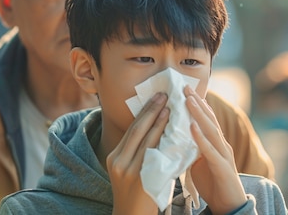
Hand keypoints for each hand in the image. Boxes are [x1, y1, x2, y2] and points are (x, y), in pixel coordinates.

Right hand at [107, 92, 169, 214]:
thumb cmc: (137, 192)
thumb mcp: (129, 168)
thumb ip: (138, 150)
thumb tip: (155, 125)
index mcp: (114, 156)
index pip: (131, 129)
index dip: (144, 111)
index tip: (156, 97)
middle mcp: (118, 161)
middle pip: (137, 130)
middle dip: (151, 110)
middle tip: (164, 95)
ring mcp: (128, 170)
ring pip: (146, 140)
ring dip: (160, 122)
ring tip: (170, 107)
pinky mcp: (140, 179)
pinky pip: (153, 155)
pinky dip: (163, 140)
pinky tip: (172, 131)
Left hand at [185, 86, 246, 213]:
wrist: (228, 206)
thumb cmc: (213, 183)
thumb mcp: (199, 162)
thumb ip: (191, 149)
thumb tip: (175, 137)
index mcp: (215, 143)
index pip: (206, 119)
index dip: (197, 104)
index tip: (185, 90)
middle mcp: (221, 144)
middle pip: (209, 119)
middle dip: (197, 102)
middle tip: (185, 86)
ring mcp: (223, 155)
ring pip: (211, 130)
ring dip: (199, 114)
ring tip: (188, 100)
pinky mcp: (222, 167)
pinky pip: (210, 150)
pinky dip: (201, 138)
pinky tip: (192, 127)